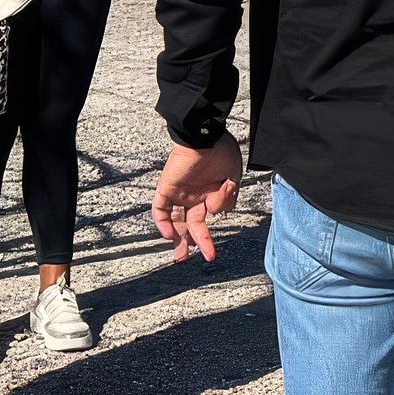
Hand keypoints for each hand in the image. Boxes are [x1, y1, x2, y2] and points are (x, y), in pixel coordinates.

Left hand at [152, 139, 244, 262]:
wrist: (205, 135)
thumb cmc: (221, 151)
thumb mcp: (233, 177)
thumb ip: (227, 198)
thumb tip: (219, 213)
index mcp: (209, 195)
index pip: (204, 220)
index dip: (206, 236)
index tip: (210, 250)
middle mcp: (193, 197)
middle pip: (190, 225)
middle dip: (194, 243)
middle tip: (193, 259)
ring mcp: (179, 193)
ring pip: (175, 221)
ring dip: (178, 239)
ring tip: (181, 256)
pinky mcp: (166, 188)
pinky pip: (160, 209)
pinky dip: (162, 223)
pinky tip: (169, 235)